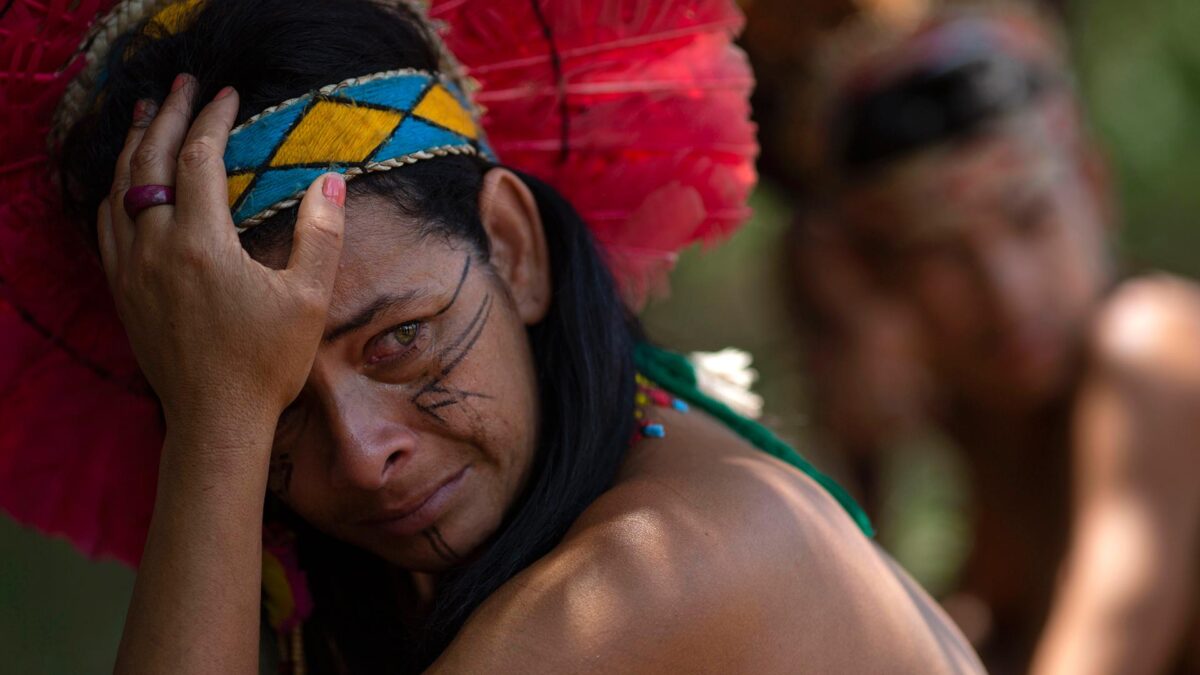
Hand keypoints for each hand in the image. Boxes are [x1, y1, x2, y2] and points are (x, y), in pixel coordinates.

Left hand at [97, 74, 344, 439]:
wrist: (215, 419)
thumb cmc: (266, 362)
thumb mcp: (307, 298)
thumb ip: (322, 233)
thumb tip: (331, 179)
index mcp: (202, 243)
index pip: (202, 158)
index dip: (214, 119)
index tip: (228, 94)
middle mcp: (156, 247)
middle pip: (152, 161)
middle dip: (169, 115)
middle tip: (184, 85)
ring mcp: (131, 269)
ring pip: (120, 188)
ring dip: (136, 145)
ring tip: (149, 116)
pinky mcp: (121, 290)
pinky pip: (105, 224)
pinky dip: (115, 190)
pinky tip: (126, 182)